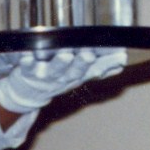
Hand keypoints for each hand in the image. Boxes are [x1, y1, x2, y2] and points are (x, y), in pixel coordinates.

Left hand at [0, 48, 126, 114]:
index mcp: (79, 76)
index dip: (107, 63)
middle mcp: (64, 77)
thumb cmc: (59, 78)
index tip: (118, 55)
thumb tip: (123, 60)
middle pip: (75, 71)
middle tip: (89, 55)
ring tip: (66, 56)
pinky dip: (26, 63)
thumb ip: (102, 65)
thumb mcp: (82, 74)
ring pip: (54, 70)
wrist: (29, 94)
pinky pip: (26, 68)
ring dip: (60, 64)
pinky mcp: (27, 72)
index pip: (95, 69)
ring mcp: (46, 75)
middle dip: (82, 64)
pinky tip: (27, 56)